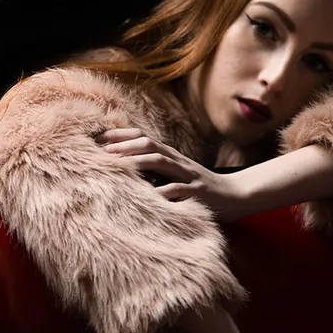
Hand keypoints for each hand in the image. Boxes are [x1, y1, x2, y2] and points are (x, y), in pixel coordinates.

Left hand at [95, 128, 248, 221]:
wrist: (236, 195)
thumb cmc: (200, 188)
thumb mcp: (176, 175)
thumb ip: (155, 171)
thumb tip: (124, 169)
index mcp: (171, 156)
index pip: (142, 138)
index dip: (120, 136)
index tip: (96, 139)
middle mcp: (178, 161)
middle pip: (148, 144)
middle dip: (124, 146)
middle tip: (100, 152)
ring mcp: (188, 175)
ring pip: (161, 161)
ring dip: (138, 161)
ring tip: (118, 166)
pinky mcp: (198, 193)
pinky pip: (178, 190)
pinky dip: (162, 192)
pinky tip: (147, 196)